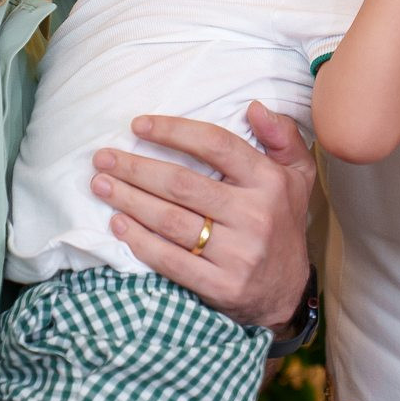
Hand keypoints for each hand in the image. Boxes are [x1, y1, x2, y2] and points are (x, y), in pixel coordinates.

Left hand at [90, 101, 313, 330]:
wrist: (288, 293)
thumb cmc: (282, 222)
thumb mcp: (298, 174)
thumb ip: (281, 136)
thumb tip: (254, 107)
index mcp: (269, 182)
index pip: (215, 145)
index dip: (173, 132)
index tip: (139, 125)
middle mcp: (255, 215)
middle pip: (182, 184)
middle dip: (136, 168)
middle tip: (104, 157)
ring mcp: (239, 254)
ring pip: (171, 221)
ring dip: (129, 200)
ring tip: (101, 185)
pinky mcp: (221, 286)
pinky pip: (170, 260)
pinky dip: (139, 241)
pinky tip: (118, 224)